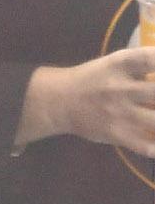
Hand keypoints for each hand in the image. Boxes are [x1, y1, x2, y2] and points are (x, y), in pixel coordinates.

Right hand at [16, 47, 154, 157]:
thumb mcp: (116, 63)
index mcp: (121, 65)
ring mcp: (118, 112)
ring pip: (154, 120)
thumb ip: (145, 64)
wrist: (58, 102)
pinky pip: (142, 144)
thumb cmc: (93, 79)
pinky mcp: (114, 132)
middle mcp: (121, 88)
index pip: (152, 59)